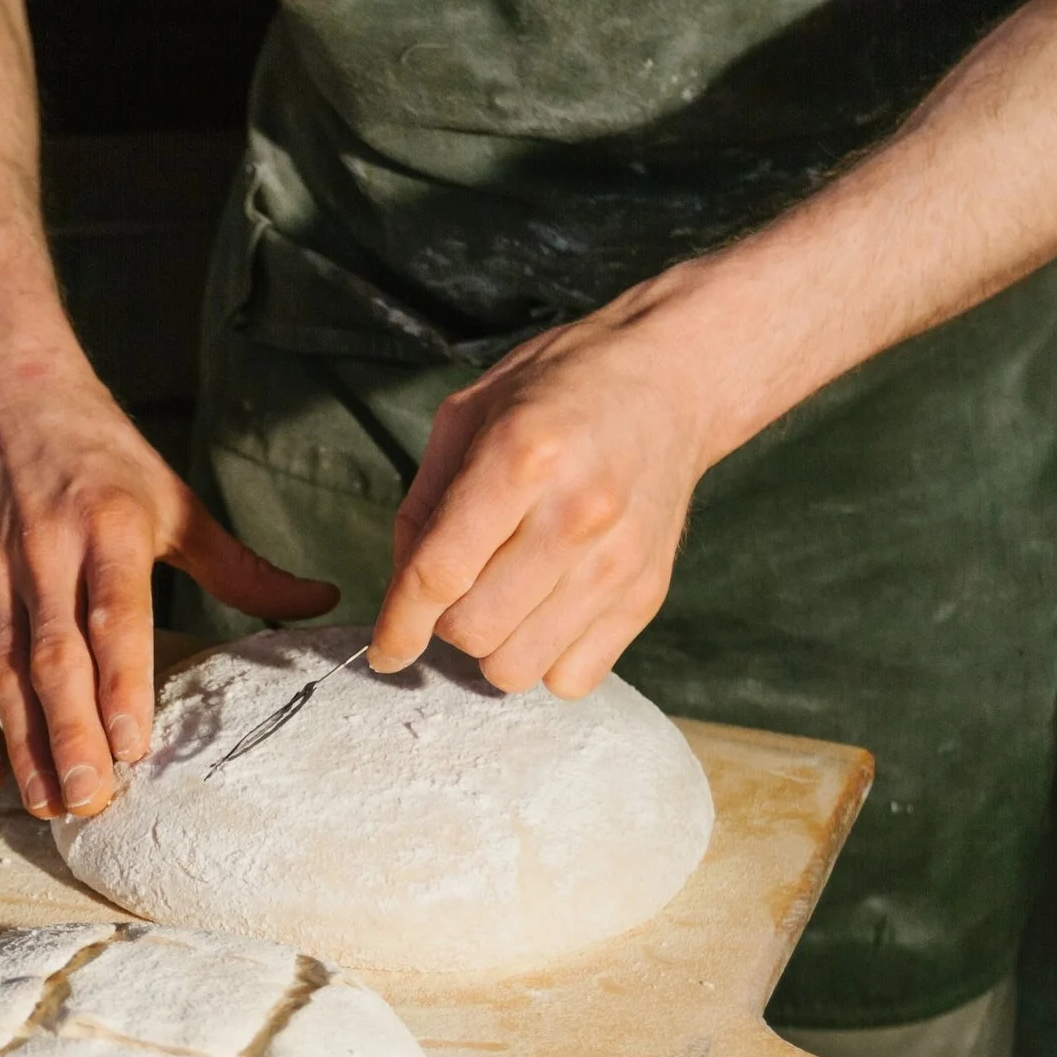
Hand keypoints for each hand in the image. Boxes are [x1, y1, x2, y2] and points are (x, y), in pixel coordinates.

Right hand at [0, 357, 337, 817]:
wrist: (3, 396)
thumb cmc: (101, 454)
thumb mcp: (175, 501)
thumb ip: (240, 567)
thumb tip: (319, 603)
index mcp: (110, 526)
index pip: (114, 614)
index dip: (121, 683)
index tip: (134, 746)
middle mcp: (46, 551)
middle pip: (54, 656)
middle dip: (70, 733)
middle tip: (91, 799)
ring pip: (4, 671)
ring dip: (25, 743)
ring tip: (50, 803)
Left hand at [370, 290, 731, 695]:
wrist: (673, 378)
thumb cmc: (558, 391)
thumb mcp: (468, 416)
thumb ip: (423, 506)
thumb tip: (401, 596)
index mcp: (522, 457)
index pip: (440, 574)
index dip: (398, 625)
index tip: (384, 651)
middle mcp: (577, 514)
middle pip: (473, 630)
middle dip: (447, 621)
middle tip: (463, 583)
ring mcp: (619, 560)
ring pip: (517, 667)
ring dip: (494, 645)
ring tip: (505, 596)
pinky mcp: (649, 593)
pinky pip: (570, 678)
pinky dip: (544, 659)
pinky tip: (546, 611)